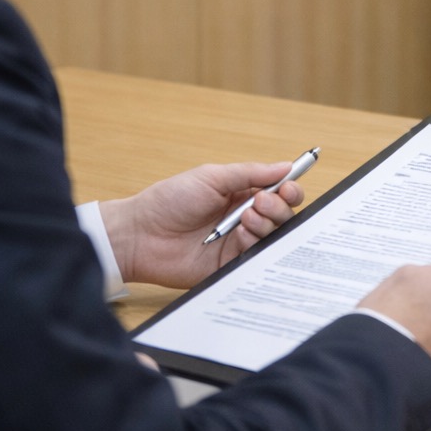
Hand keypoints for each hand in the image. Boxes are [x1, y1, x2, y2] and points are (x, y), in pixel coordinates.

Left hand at [100, 162, 305, 287]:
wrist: (141, 234)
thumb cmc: (170, 200)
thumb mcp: (212, 177)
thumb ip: (250, 173)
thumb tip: (285, 166)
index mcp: (241, 194)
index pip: (278, 192)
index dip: (289, 190)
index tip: (288, 188)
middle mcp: (244, 218)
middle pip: (282, 215)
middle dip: (279, 207)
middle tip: (261, 203)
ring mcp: (238, 242)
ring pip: (274, 236)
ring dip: (267, 223)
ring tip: (245, 219)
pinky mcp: (231, 264)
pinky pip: (256, 256)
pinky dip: (255, 243)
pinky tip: (241, 235)